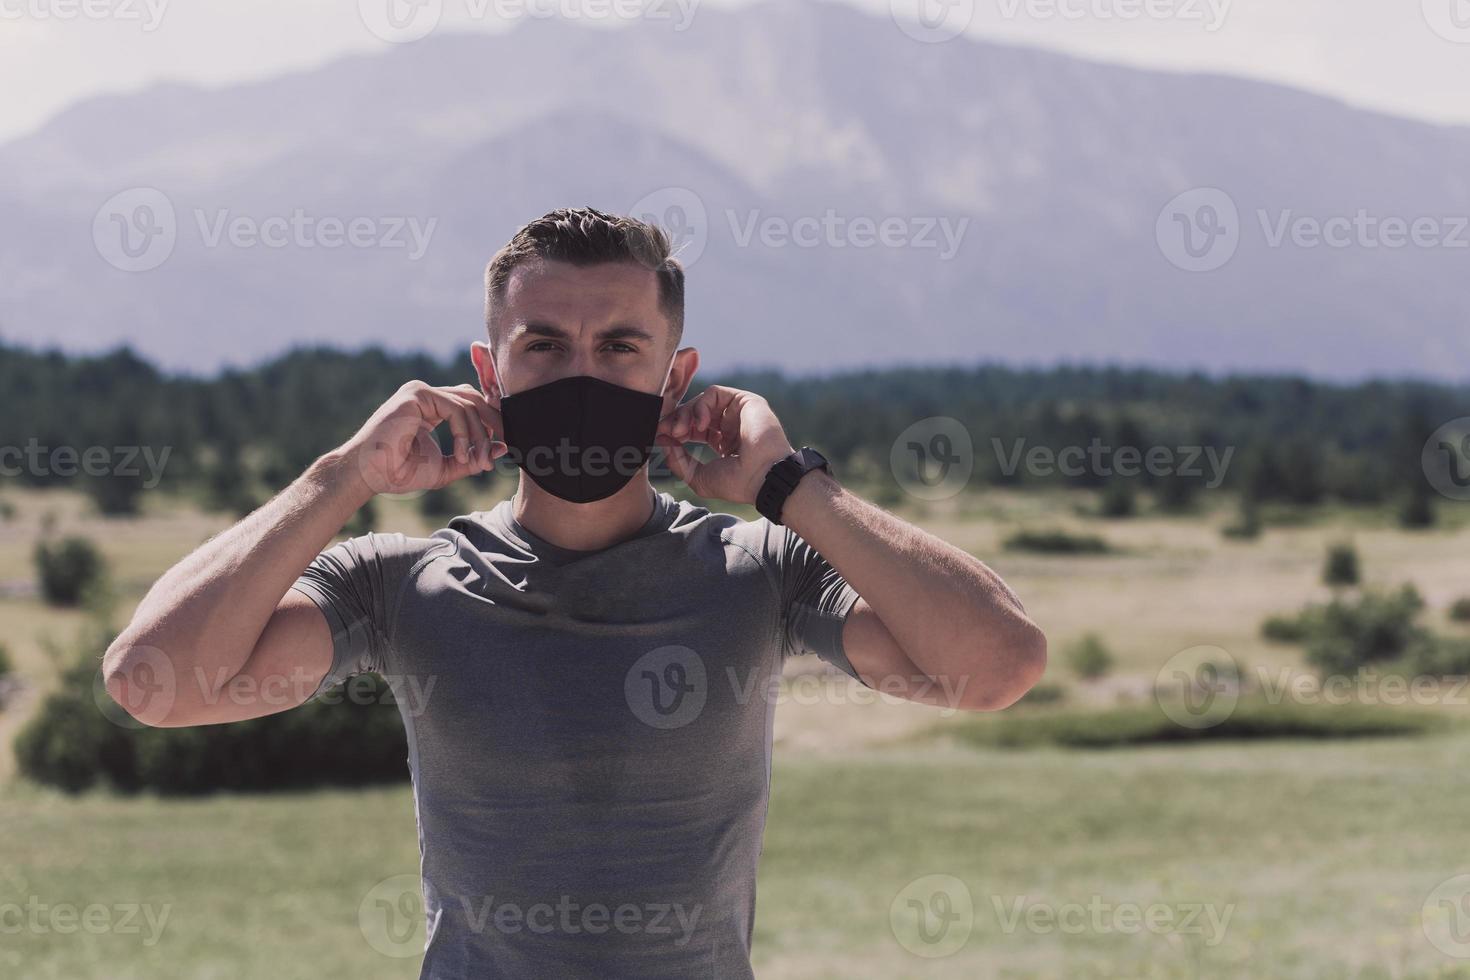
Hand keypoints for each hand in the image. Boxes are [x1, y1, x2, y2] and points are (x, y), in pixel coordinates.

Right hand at [343, 381, 506, 495]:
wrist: (370, 475)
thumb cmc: (399, 473)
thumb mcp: (446, 467)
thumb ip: (472, 458)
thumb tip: (502, 448)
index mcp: (431, 408)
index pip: (470, 404)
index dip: (491, 420)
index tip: (505, 444)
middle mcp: (426, 396)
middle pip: (473, 399)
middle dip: (494, 422)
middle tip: (506, 445)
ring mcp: (420, 392)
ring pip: (468, 404)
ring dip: (480, 434)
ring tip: (478, 461)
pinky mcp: (416, 395)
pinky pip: (455, 408)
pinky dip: (464, 433)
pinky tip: (461, 453)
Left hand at [655, 385, 794, 504]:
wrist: (763, 477)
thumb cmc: (737, 483)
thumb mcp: (698, 477)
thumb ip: (678, 461)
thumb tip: (665, 443)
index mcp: (724, 443)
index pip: (694, 430)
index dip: (675, 431)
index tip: (659, 438)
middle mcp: (731, 426)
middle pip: (696, 413)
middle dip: (676, 421)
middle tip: (666, 432)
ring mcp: (738, 413)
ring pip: (702, 402)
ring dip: (685, 414)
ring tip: (679, 431)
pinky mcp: (745, 401)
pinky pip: (715, 394)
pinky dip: (700, 406)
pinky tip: (698, 424)